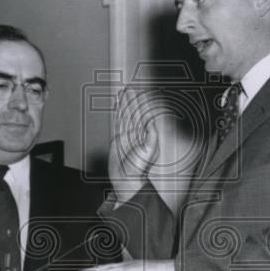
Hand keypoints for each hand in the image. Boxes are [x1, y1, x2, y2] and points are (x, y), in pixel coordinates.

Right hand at [108, 88, 159, 202]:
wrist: (126, 182)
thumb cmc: (138, 171)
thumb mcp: (149, 153)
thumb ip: (152, 136)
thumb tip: (152, 122)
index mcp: (146, 134)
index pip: (143, 114)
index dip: (140, 102)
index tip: (138, 92)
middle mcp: (137, 133)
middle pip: (134, 112)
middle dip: (132, 100)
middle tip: (129, 88)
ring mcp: (127, 136)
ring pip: (125, 115)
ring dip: (124, 104)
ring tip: (123, 93)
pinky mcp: (117, 140)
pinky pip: (117, 122)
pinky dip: (117, 114)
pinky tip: (117, 106)